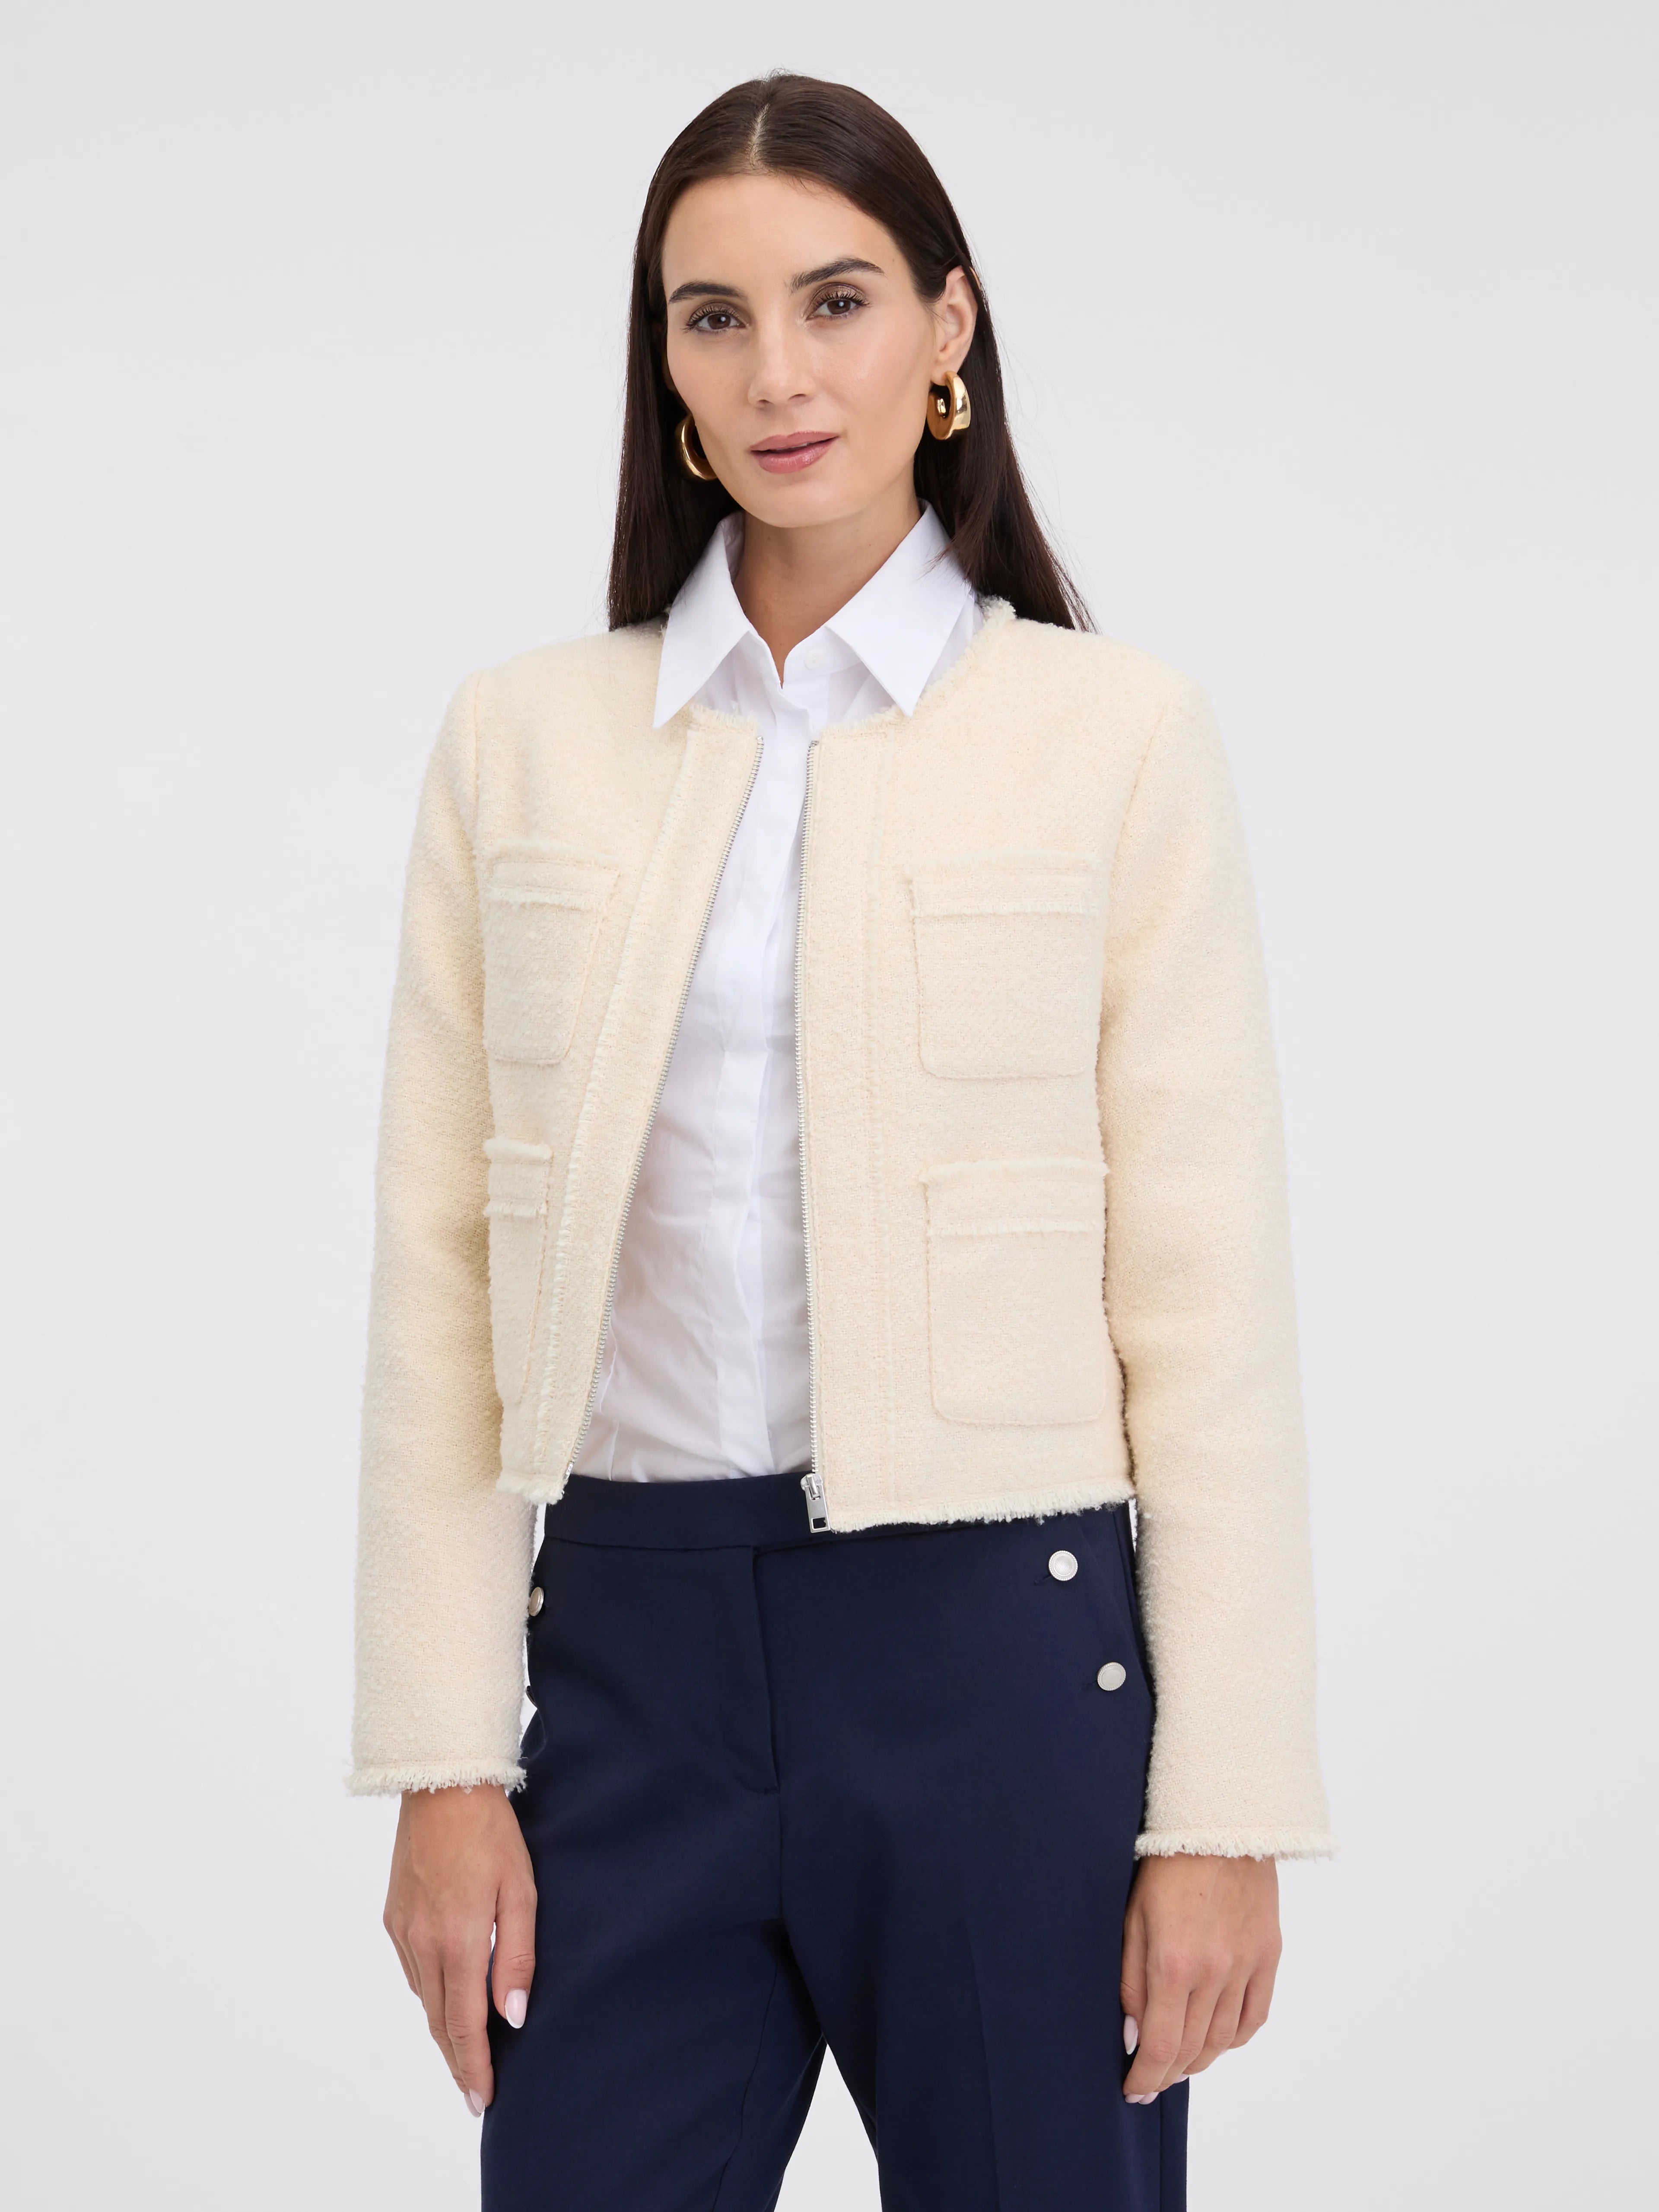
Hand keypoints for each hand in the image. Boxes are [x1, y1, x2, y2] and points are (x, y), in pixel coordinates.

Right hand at [383, 1784, 537, 2112]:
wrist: (442, 1786)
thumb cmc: (491, 1834)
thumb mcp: (522, 1890)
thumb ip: (517, 1956)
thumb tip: (515, 2016)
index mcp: (459, 1940)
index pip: (466, 2024)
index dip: (474, 2067)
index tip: (481, 2100)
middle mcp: (424, 1943)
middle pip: (440, 2022)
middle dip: (458, 2062)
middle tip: (474, 2095)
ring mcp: (404, 1932)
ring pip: (425, 1999)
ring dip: (444, 2030)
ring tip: (465, 2056)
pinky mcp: (393, 1918)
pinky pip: (414, 1971)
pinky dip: (430, 1995)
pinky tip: (445, 2001)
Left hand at [1120, 1854, 1280, 2101]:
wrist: (1222, 1822)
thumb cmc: (1165, 1864)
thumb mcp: (1131, 1917)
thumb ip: (1131, 1980)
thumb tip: (1132, 2035)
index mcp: (1173, 1962)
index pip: (1161, 2045)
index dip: (1146, 2077)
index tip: (1132, 2090)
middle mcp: (1214, 1972)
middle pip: (1191, 2048)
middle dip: (1166, 2073)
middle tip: (1149, 2081)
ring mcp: (1246, 1965)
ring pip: (1223, 2040)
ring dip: (1198, 2060)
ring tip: (1178, 2064)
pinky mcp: (1269, 1955)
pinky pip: (1254, 2018)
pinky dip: (1233, 2038)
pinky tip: (1216, 2039)